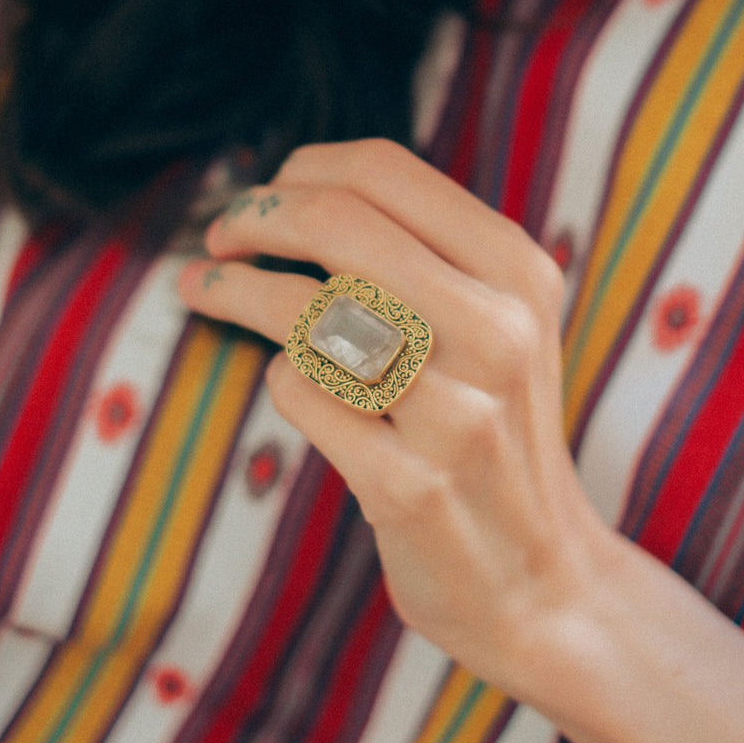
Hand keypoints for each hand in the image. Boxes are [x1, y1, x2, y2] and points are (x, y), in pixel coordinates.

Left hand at [178, 139, 606, 691]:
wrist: (540, 572)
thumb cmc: (492, 424)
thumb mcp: (497, 322)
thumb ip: (422, 253)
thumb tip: (296, 194)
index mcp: (520, 271)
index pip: (384, 170)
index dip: (303, 170)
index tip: (266, 197)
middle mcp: (499, 331)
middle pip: (336, 223)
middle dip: (254, 217)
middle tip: (219, 237)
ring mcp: (459, 412)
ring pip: (307, 309)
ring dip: (236, 291)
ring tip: (204, 289)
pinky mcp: (411, 485)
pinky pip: (301, 394)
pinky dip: (283, 381)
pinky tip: (296, 390)